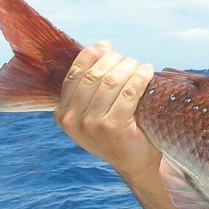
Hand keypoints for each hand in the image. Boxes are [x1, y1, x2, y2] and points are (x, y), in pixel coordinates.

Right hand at [54, 42, 158, 181]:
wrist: (135, 164)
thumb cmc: (118, 131)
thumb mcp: (98, 107)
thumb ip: (94, 80)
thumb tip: (101, 45)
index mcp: (62, 114)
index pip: (75, 74)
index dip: (92, 56)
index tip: (108, 50)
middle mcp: (72, 121)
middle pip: (94, 76)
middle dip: (114, 61)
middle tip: (129, 60)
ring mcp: (92, 125)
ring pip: (111, 81)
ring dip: (128, 67)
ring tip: (139, 66)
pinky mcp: (114, 127)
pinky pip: (128, 92)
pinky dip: (139, 77)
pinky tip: (147, 72)